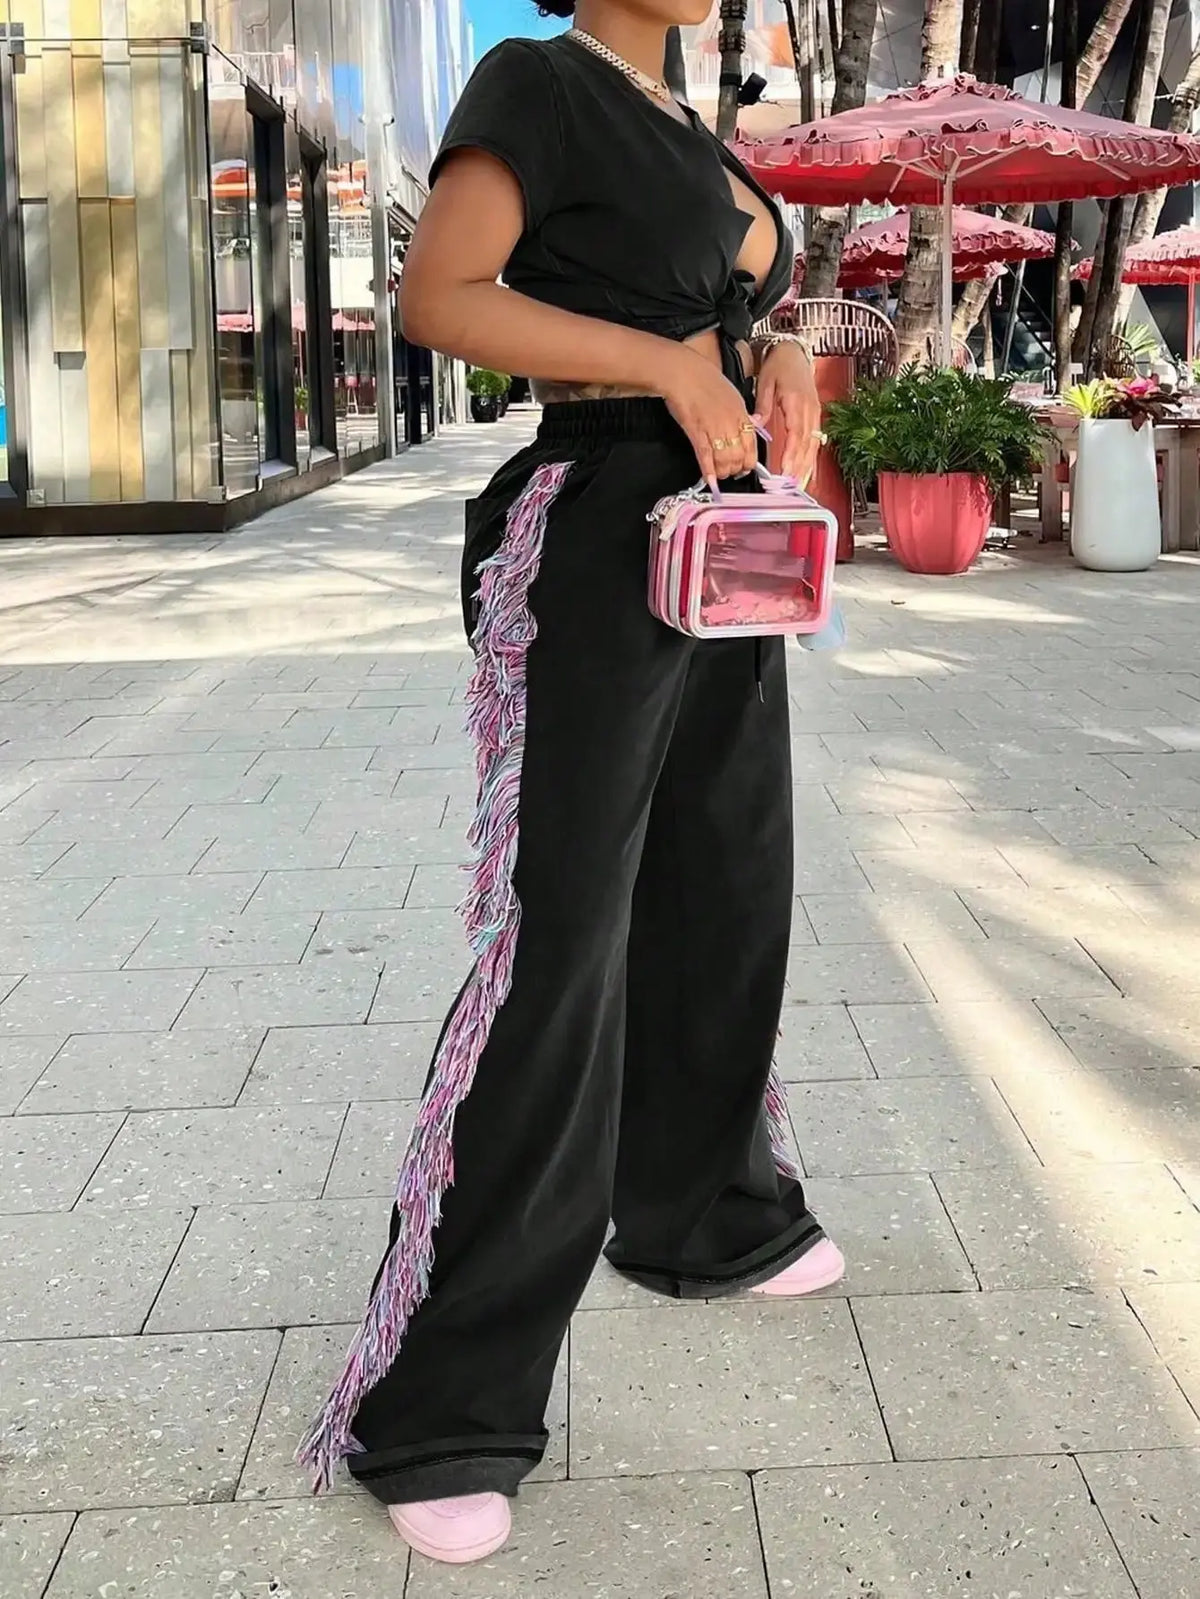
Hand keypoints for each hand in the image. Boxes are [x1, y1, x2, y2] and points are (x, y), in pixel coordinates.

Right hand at [661, 348, 758, 488]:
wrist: (683, 372)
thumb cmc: (704, 381)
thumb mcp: (732, 396)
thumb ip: (740, 415)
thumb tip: (747, 429)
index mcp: (741, 414)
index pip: (752, 447)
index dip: (748, 462)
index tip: (744, 468)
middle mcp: (730, 423)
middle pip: (739, 457)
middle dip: (735, 470)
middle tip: (729, 473)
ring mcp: (714, 428)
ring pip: (724, 460)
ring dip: (722, 472)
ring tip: (718, 475)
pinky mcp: (696, 431)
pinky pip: (705, 456)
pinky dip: (708, 470)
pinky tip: (708, 479)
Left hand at [756, 342, 822, 485]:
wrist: (794, 353)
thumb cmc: (779, 366)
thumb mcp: (765, 382)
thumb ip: (762, 406)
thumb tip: (755, 424)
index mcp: (796, 402)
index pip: (796, 433)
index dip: (792, 454)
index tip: (786, 469)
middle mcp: (809, 410)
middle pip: (806, 444)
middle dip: (799, 466)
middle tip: (791, 486)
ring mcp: (815, 413)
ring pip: (813, 445)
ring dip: (806, 466)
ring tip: (799, 485)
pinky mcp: (815, 416)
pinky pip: (815, 441)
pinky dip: (811, 458)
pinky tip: (807, 473)